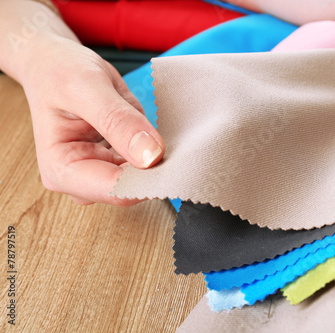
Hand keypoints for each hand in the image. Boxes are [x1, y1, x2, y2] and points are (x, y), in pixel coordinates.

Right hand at [21, 34, 163, 204]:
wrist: (53, 63)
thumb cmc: (59, 72)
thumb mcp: (86, 87)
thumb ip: (117, 121)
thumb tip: (150, 156)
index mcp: (62, 170)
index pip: (117, 190)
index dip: (148, 177)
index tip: (170, 156)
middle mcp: (79, 180)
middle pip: (132, 189)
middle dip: (153, 167)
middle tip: (167, 137)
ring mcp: (99, 173)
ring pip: (142, 180)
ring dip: (156, 158)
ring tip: (149, 126)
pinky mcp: (115, 163)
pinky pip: (144, 165)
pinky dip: (153, 149)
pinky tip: (147, 130)